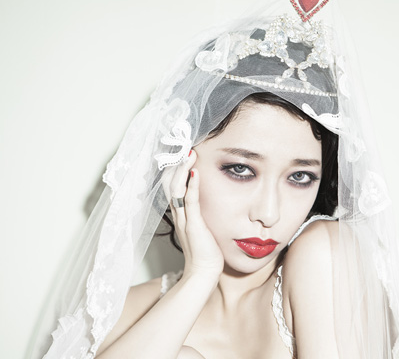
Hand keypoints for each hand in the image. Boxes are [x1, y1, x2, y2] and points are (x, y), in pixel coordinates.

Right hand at [167, 150, 223, 280]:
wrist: (203, 272)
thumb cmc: (206, 251)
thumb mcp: (202, 227)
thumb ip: (200, 213)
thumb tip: (205, 200)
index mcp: (180, 214)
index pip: (172, 187)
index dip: (175, 170)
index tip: (183, 154)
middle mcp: (179, 215)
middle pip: (170, 184)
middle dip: (176, 165)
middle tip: (185, 148)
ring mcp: (184, 219)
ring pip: (177, 190)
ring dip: (182, 170)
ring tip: (188, 153)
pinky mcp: (193, 225)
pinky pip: (190, 202)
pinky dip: (192, 185)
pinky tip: (195, 172)